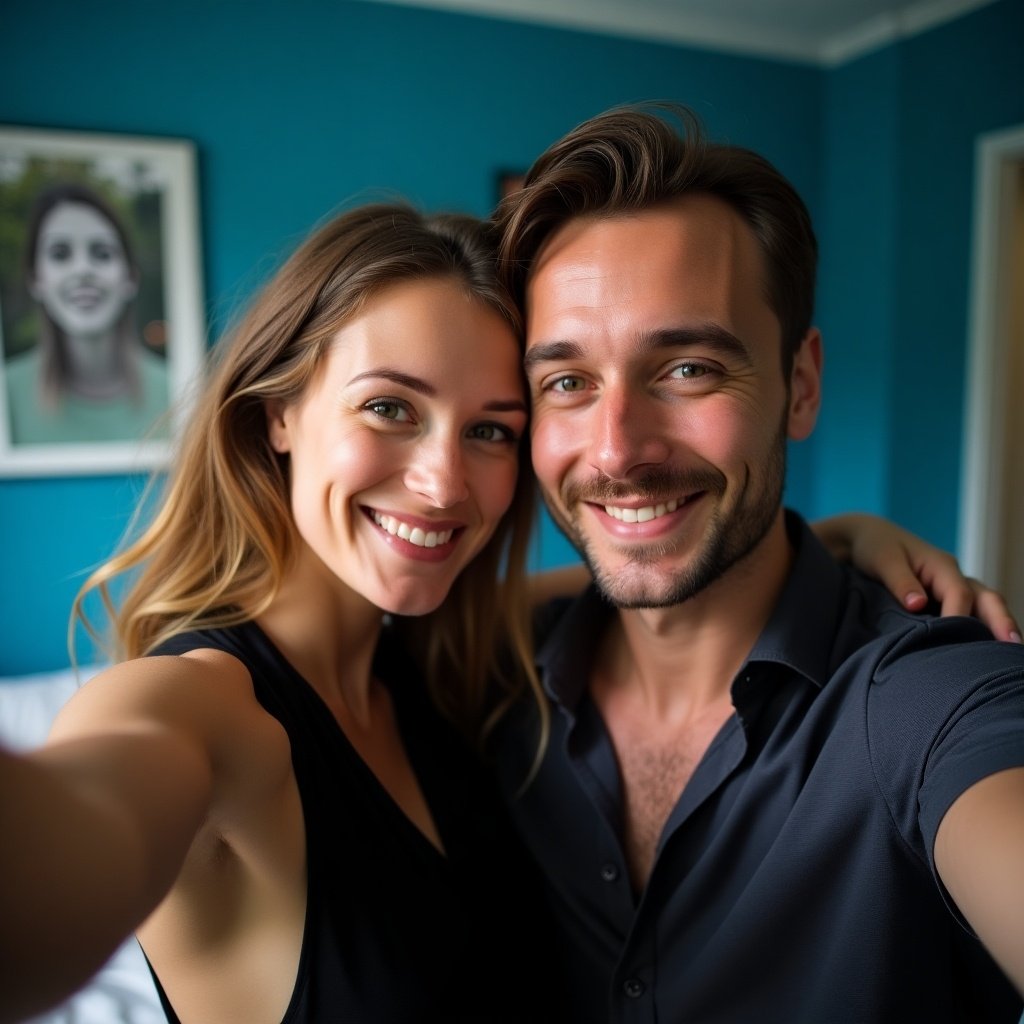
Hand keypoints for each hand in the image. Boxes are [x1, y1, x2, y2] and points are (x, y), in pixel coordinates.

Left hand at [812, 513, 1021, 642]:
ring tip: (1008, 656)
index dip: (959, 617)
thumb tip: (917, 604)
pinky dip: (980, 630)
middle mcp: (953, 577)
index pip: (959, 593)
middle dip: (1001, 621)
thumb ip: (900, 581)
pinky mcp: (944, 601)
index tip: (955, 640)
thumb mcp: (883, 560)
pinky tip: (982, 653)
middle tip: (1013, 644)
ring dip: (997, 627)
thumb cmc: (875, 548)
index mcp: (940, 565)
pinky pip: (969, 614)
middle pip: (986, 599)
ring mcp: (952, 589)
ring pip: (983, 607)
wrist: (866, 540)